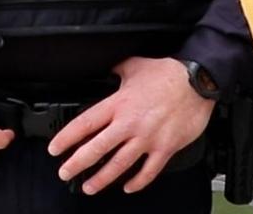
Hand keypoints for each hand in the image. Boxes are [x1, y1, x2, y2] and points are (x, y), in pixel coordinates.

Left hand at [47, 57, 214, 194]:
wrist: (197, 80)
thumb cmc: (168, 73)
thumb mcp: (135, 66)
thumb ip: (117, 70)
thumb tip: (108, 69)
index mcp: (119, 104)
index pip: (86, 124)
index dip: (67, 138)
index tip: (55, 149)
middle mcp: (130, 124)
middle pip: (97, 149)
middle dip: (77, 164)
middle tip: (65, 173)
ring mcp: (147, 138)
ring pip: (119, 165)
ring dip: (102, 178)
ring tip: (89, 186)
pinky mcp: (165, 147)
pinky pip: (148, 171)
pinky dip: (137, 182)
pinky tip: (128, 186)